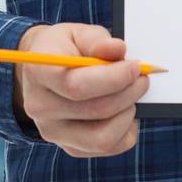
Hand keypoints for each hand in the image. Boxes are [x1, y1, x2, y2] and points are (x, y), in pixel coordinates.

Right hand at [12, 22, 146, 157]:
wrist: (41, 71)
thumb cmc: (64, 48)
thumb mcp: (77, 33)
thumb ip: (97, 40)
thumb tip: (118, 50)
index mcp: (38, 71)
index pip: (76, 85)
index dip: (112, 78)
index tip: (135, 67)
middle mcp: (40, 106)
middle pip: (95, 110)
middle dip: (128, 93)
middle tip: (142, 78)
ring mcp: (53, 131)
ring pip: (102, 137)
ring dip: (127, 114)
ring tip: (132, 95)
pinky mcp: (69, 147)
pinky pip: (107, 148)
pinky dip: (125, 131)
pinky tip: (124, 111)